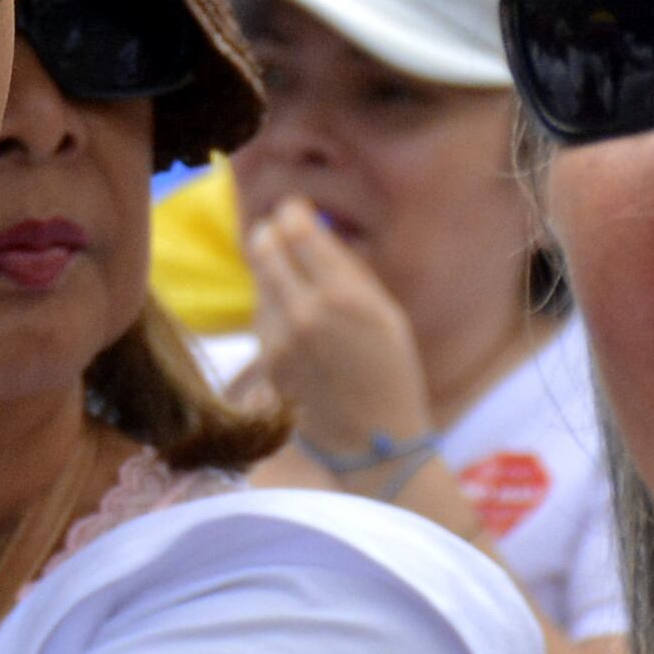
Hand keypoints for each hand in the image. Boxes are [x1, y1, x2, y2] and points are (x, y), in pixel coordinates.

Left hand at [243, 197, 435, 464]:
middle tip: (288, 234)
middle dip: (274, 233)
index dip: (293, 212)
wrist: (376, 443)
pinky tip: (300, 322)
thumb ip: (347, 268)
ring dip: (274, 272)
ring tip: (303, 286)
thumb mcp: (385, 313)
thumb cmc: (392, 373)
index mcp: (343, 296)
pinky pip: (261, 315)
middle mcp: (304, 313)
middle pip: (264, 244)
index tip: (299, 211)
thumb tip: (314, 226)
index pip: (294, 228)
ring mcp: (279, 339)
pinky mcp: (265, 361)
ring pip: (260, 279)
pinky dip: (274, 307)